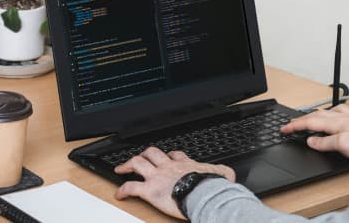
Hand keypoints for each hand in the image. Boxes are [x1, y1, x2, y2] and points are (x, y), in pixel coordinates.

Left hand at [114, 147, 234, 219]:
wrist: (205, 194)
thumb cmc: (212, 187)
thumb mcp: (221, 174)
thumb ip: (222, 172)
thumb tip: (230, 176)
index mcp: (185, 165)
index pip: (174, 155)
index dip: (168, 155)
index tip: (166, 157)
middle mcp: (168, 167)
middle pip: (151, 153)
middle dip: (143, 155)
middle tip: (138, 159)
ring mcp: (157, 177)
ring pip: (137, 163)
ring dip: (127, 165)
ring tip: (121, 169)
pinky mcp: (150, 190)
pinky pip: (131, 187)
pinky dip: (122, 190)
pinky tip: (118, 194)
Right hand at [281, 104, 348, 164]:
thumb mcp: (344, 147)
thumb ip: (325, 143)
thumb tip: (310, 140)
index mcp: (337, 122)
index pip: (310, 122)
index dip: (295, 126)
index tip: (283, 129)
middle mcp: (343, 117)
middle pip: (316, 115)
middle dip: (301, 120)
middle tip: (290, 125)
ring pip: (327, 112)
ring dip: (314, 115)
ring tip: (307, 119)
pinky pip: (340, 113)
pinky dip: (330, 114)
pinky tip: (333, 116)